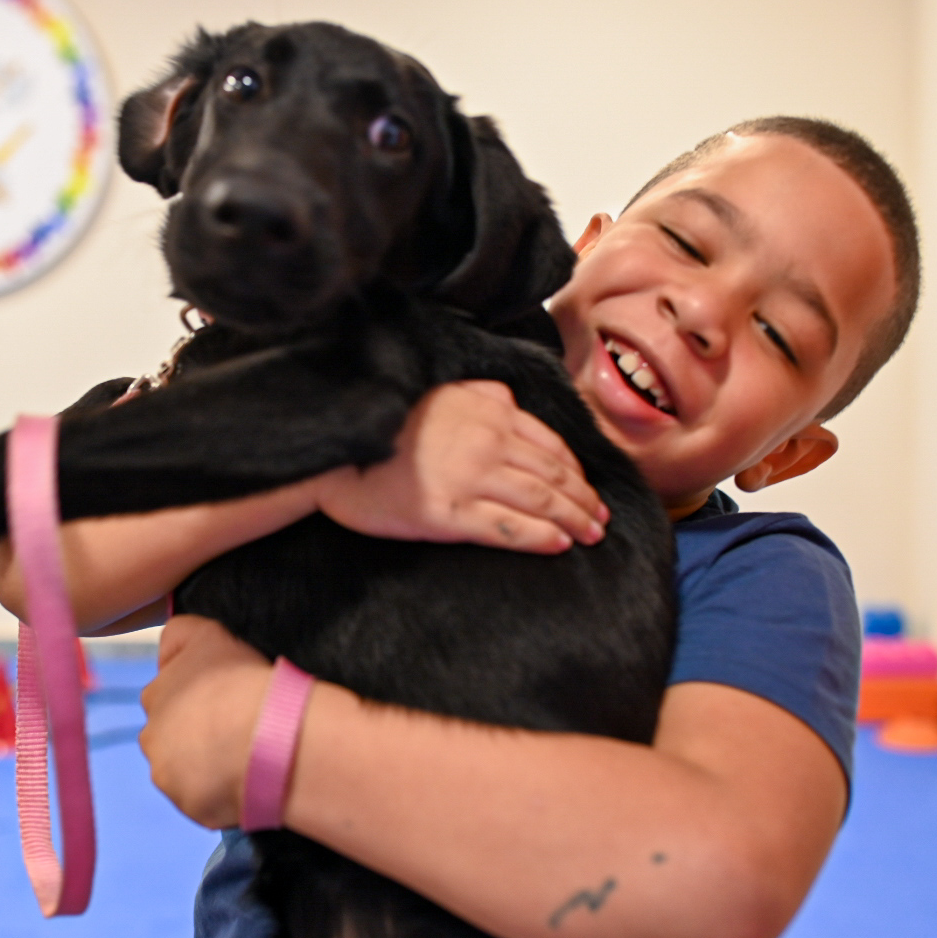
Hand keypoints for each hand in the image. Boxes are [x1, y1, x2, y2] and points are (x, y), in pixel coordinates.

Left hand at [139, 614, 272, 828]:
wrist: (266, 735)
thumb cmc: (242, 680)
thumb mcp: (207, 633)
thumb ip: (177, 635)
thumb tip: (164, 656)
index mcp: (155, 696)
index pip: (166, 698)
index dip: (197, 701)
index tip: (223, 702)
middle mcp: (152, 738)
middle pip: (171, 739)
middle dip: (194, 738)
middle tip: (235, 732)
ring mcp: (169, 777)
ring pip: (185, 772)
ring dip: (206, 768)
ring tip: (245, 759)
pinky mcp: (190, 807)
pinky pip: (206, 801)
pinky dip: (223, 794)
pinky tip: (248, 780)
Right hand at [313, 381, 606, 552]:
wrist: (336, 454)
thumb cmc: (384, 426)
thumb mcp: (437, 392)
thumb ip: (480, 394)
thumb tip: (510, 400)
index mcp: (487, 411)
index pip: (549, 443)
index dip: (576, 469)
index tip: (588, 488)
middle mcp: (486, 441)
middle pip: (553, 473)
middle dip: (583, 499)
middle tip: (600, 518)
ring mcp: (470, 478)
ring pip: (540, 499)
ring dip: (573, 519)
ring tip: (590, 535)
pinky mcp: (452, 513)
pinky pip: (510, 527)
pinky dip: (541, 537)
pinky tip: (560, 545)